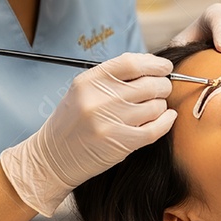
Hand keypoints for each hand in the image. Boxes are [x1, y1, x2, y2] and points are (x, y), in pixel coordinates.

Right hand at [0, 53, 175, 215]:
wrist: (53, 158)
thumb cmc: (72, 122)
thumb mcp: (83, 90)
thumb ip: (113, 77)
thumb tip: (152, 66)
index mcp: (89, 81)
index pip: (131, 63)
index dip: (154, 63)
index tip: (164, 66)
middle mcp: (99, 99)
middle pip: (149, 84)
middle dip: (162, 85)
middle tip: (162, 88)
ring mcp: (110, 122)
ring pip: (156, 106)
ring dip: (161, 105)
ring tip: (154, 107)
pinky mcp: (120, 144)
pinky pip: (156, 129)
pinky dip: (167, 121)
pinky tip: (167, 118)